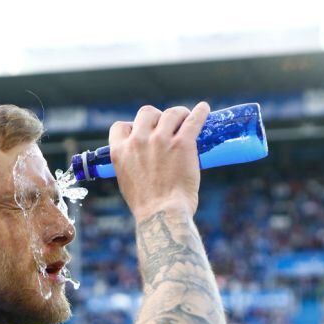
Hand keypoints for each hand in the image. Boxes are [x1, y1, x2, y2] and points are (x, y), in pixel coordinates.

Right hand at [108, 102, 209, 219]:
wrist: (162, 214)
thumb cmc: (147, 205)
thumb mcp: (127, 181)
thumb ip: (131, 164)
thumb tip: (143, 161)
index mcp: (120, 151)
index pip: (121, 126)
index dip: (132, 126)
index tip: (142, 132)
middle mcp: (138, 141)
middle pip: (146, 113)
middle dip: (157, 117)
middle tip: (167, 126)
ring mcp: (161, 140)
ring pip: (171, 113)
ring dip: (179, 115)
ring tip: (186, 120)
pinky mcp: (183, 143)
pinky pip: (193, 120)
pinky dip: (200, 112)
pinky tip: (204, 109)